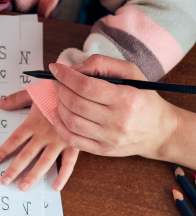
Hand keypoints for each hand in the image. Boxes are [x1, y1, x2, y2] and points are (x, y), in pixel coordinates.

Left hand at [0, 90, 79, 190]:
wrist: (79, 90)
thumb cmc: (55, 91)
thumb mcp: (33, 92)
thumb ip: (15, 99)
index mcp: (33, 123)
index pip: (15, 140)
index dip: (4, 150)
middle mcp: (44, 134)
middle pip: (26, 155)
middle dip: (14, 169)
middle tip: (4, 181)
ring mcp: (59, 140)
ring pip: (44, 162)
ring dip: (33, 176)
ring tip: (23, 187)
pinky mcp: (73, 144)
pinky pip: (68, 163)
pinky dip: (63, 175)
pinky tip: (55, 187)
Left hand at [50, 54, 177, 158]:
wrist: (160, 131)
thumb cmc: (143, 98)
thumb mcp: (132, 72)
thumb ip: (102, 64)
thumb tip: (73, 69)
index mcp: (127, 98)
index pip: (86, 86)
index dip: (65, 76)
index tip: (55, 68)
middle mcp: (118, 121)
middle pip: (75, 103)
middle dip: (60, 88)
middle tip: (57, 81)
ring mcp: (109, 138)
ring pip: (71, 121)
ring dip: (58, 104)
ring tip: (59, 95)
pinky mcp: (103, 150)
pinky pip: (72, 140)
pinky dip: (59, 125)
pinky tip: (57, 113)